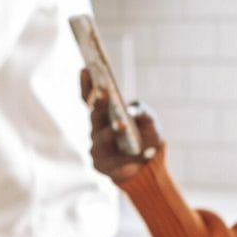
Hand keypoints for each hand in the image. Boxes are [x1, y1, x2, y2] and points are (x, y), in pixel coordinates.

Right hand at [80, 69, 163, 183]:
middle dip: (98, 103)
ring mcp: (97, 147)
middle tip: (102, 92)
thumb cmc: (145, 138)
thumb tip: (130, 111)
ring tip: (122, 124)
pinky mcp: (101, 165)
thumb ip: (143, 112)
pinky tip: (144, 153)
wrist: (147, 167)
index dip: (87, 85)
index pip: (91, 97)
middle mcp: (96, 129)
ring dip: (112, 130)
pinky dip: (130, 157)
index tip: (86, 69)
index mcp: (104, 115)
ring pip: (102, 136)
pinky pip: (116, 160)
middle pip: (94, 114)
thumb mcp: (150, 122)